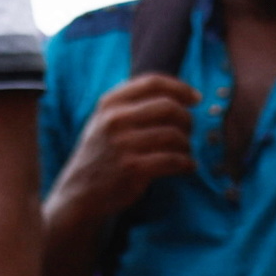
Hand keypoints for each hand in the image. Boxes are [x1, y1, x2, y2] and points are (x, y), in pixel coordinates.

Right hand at [47, 72, 199, 238]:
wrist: (80, 193)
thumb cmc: (101, 155)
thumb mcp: (105, 121)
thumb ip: (132, 104)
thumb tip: (179, 95)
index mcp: (109, 103)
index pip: (153, 82)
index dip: (180, 88)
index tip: (195, 98)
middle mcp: (114, 120)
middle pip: (168, 106)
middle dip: (187, 118)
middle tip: (189, 130)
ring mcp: (123, 144)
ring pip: (174, 134)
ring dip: (187, 144)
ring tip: (185, 152)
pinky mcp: (133, 169)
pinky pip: (174, 160)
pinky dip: (187, 163)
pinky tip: (187, 166)